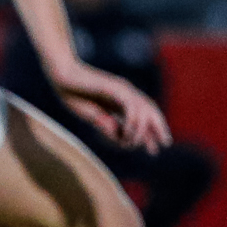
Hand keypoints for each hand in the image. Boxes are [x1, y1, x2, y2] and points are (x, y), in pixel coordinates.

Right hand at [47, 61, 170, 152]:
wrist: (62, 76)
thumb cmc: (73, 94)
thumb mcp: (94, 116)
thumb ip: (108, 125)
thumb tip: (121, 137)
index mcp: (121, 99)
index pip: (142, 116)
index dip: (150, 132)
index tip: (154, 149)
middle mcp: (126, 93)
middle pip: (150, 110)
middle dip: (159, 128)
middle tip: (164, 144)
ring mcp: (122, 89)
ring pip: (143, 110)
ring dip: (141, 130)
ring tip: (131, 141)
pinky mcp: (115, 88)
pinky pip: (131, 107)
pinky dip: (132, 122)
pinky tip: (127, 133)